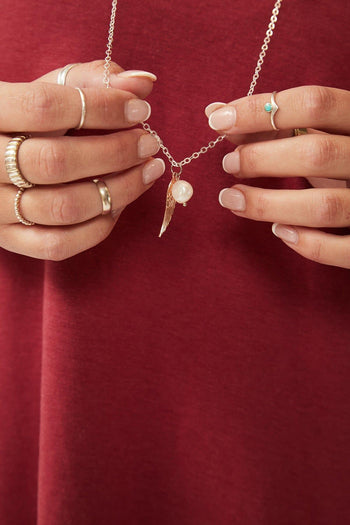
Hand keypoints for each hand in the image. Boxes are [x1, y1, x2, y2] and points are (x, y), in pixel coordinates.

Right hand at [0, 61, 163, 259]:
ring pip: (64, 207)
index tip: (140, 109)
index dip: (100, 107)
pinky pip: (59, 244)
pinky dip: (99, 227)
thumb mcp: (49, 90)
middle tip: (148, 144)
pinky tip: (120, 203)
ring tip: (147, 171)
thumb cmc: (28, 120)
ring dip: (118, 190)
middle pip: (56, 162)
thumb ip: (92, 80)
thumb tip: (144, 83)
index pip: (44, 107)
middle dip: (115, 152)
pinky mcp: (10, 239)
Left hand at [206, 86, 349, 268]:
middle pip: (316, 154)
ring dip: (268, 205)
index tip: (218, 120)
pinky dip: (308, 244)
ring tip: (231, 199)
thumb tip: (215, 112)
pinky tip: (278, 232)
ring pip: (323, 207)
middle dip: (262, 159)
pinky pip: (343, 248)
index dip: (261, 110)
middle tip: (229, 164)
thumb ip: (273, 125)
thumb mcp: (319, 134)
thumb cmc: (342, 160)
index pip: (314, 103)